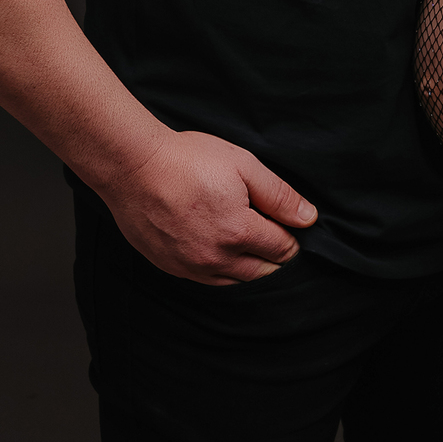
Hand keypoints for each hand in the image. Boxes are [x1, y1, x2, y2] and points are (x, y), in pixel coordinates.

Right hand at [101, 128, 317, 285]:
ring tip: (251, 246)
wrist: (134, 168)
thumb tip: (308, 218)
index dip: (291, 236)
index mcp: (238, 231)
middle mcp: (216, 257)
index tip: (289, 226)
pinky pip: (206, 280)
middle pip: (261, 271)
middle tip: (274, 236)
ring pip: (234, 280)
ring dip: (248, 267)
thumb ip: (278, 195)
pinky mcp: (170, 267)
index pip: (281, 248)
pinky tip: (222, 253)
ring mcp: (191, 266)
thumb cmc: (189, 160)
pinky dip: (221, 271)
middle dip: (273, 256)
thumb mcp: (243, 165)